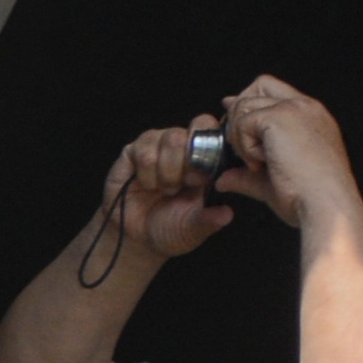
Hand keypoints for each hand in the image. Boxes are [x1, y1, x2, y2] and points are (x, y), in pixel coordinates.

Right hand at [96, 119, 233, 269]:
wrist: (136, 238)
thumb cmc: (170, 228)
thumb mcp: (194, 229)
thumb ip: (209, 220)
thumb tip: (227, 214)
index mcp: (207, 159)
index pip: (218, 131)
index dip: (215, 147)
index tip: (204, 178)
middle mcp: (185, 145)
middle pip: (198, 125)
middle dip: (192, 161)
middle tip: (186, 185)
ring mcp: (158, 144)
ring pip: (171, 138)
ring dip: (168, 172)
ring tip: (165, 190)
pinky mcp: (134, 150)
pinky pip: (145, 152)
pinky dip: (148, 175)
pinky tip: (148, 186)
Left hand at [218, 76, 358, 235]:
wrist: (325, 206)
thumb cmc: (310, 199)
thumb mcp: (273, 184)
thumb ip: (246, 176)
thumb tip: (224, 179)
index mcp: (312, 118)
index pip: (276, 92)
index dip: (251, 100)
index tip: (233, 116)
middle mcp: (306, 107)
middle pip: (260, 84)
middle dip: (241, 109)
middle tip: (239, 144)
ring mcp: (294, 109)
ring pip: (245, 106)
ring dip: (241, 137)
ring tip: (258, 164)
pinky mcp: (279, 118)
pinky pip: (243, 123)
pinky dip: (245, 146)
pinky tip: (261, 164)